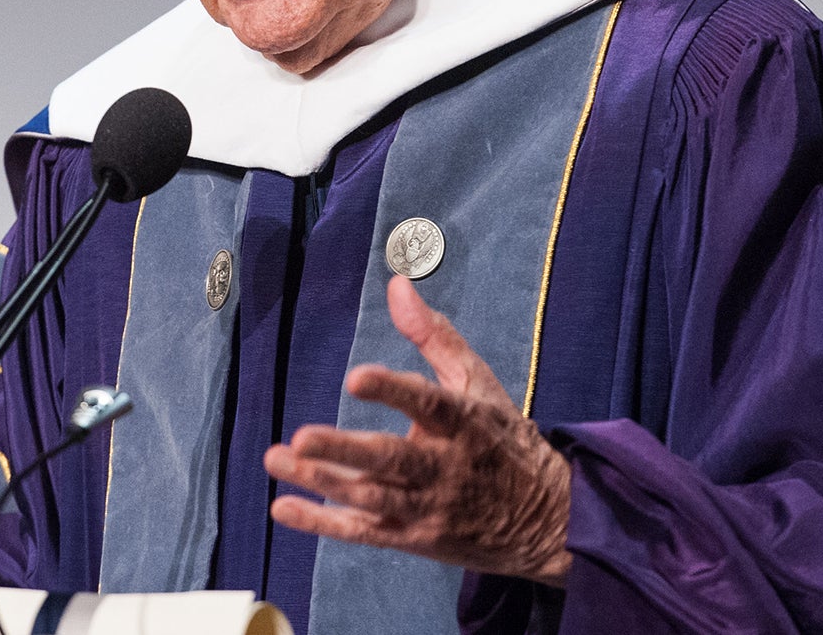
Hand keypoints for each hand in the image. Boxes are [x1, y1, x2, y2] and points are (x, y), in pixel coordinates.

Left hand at [263, 276, 572, 586]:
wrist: (546, 521)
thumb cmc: (500, 439)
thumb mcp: (477, 382)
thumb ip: (433, 336)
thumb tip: (397, 284)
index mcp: (463, 422)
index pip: (428, 404)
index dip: (393, 391)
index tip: (356, 377)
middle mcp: (444, 467)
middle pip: (391, 460)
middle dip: (343, 451)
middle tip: (300, 438)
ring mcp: (428, 507)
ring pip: (371, 496)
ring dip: (321, 481)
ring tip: (276, 459)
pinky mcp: (415, 537)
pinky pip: (366, 531)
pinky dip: (325, 523)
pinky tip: (285, 507)